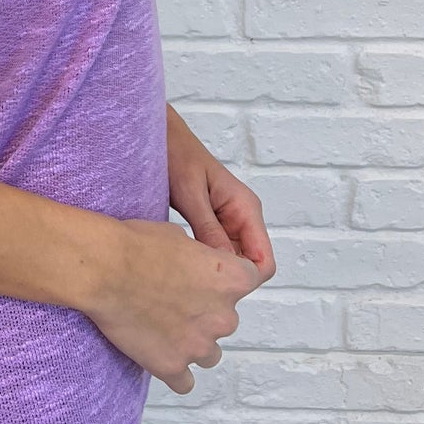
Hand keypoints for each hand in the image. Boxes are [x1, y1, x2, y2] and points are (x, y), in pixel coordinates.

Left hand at [166, 110, 276, 281]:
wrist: (159, 136)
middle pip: (249, 265)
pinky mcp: (212, 223)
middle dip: (228, 279)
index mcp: (246, 208)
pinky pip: (216, 251)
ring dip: (215, 271)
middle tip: (194, 285)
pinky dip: (203, 260)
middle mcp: (243, 217)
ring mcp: (229, 221)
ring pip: (232, 261)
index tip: (215, 286)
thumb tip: (226, 267)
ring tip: (184, 276)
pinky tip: (180, 263)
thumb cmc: (175, 155)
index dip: (246, 280)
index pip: (264, 261)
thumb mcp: (190, 194)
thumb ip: (209, 228)